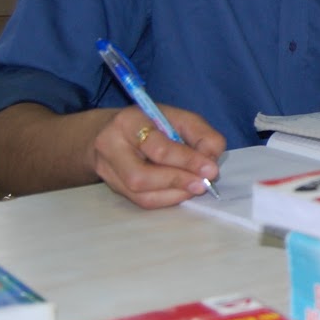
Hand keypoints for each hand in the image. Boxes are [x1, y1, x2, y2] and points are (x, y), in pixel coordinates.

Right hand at [91, 105, 224, 209]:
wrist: (111, 130)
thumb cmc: (150, 122)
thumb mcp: (178, 117)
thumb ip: (200, 134)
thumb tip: (212, 162)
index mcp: (127, 122)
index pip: (157, 147)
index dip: (186, 160)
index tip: (210, 169)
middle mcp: (109, 148)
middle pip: (141, 177)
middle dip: (178, 181)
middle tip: (203, 183)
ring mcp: (107, 171)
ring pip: (142, 195)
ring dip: (176, 193)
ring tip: (196, 186)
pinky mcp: (113, 188)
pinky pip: (143, 202)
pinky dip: (168, 199)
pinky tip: (182, 190)